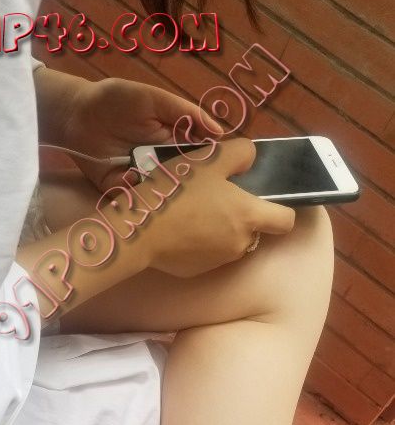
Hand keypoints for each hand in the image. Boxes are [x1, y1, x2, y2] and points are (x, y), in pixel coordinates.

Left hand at [64, 76, 222, 191]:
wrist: (76, 116)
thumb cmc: (117, 101)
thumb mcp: (155, 99)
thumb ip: (186, 112)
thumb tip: (219, 131)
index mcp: (174, 142)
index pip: (200, 159)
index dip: (211, 166)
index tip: (222, 171)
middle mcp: (162, 165)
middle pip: (185, 182)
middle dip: (190, 185)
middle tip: (191, 181)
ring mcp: (144, 181)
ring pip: (164, 196)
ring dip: (167, 194)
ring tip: (168, 188)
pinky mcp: (124, 193)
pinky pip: (138, 202)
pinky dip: (140, 198)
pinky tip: (138, 187)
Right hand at [142, 138, 294, 276]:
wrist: (139, 229)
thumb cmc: (176, 191)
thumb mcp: (209, 158)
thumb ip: (240, 153)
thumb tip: (250, 159)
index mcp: (248, 216)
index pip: (286, 221)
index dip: (281, 210)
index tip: (267, 201)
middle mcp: (240, 243)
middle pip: (254, 231)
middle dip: (242, 217)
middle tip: (216, 199)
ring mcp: (219, 261)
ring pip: (231, 243)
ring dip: (221, 230)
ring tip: (194, 212)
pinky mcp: (197, 271)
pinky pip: (207, 255)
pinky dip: (200, 243)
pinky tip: (181, 229)